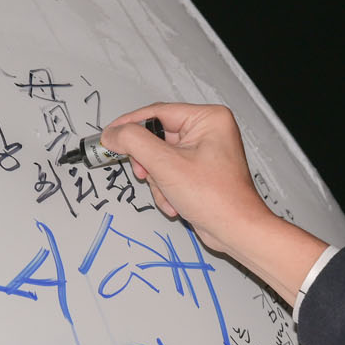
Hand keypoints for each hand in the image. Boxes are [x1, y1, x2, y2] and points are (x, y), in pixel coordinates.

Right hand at [100, 102, 330, 304]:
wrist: (236, 231)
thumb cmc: (216, 198)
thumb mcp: (166, 165)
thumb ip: (133, 142)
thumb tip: (112, 134)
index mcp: (208, 118)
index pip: (157, 113)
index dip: (129, 125)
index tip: (109, 137)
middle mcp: (208, 132)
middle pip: (157, 139)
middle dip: (149, 163)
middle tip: (143, 173)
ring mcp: (204, 153)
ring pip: (160, 160)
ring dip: (158, 182)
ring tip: (170, 195)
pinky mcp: (200, 173)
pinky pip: (170, 174)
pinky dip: (167, 191)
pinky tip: (176, 204)